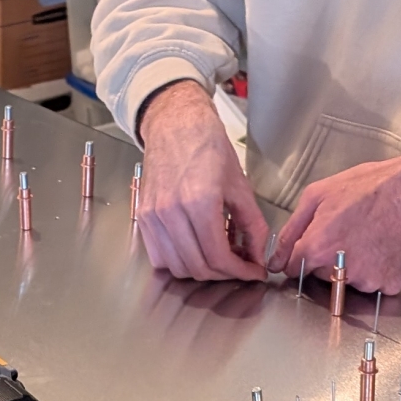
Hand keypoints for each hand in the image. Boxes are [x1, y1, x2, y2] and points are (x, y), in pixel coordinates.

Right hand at [136, 81, 268, 283]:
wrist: (176, 126)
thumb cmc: (208, 148)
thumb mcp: (240, 186)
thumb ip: (253, 225)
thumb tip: (257, 256)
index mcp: (199, 202)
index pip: (218, 257)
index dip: (240, 271)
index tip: (253, 272)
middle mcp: (171, 212)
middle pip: (197, 267)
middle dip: (223, 274)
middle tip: (239, 267)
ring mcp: (153, 216)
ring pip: (177, 267)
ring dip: (201, 270)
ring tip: (218, 257)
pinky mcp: (143, 217)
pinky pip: (159, 256)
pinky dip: (179, 262)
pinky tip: (195, 249)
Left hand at [271, 151, 400, 295]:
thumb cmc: (372, 187)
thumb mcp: (318, 194)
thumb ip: (291, 230)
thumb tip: (276, 258)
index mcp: (317, 248)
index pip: (293, 268)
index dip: (300, 255)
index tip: (311, 246)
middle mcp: (339, 270)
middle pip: (320, 275)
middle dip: (327, 258)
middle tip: (347, 231)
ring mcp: (366, 280)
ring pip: (348, 281)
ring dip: (353, 265)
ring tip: (369, 235)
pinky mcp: (389, 285)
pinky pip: (375, 283)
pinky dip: (378, 269)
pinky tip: (384, 246)